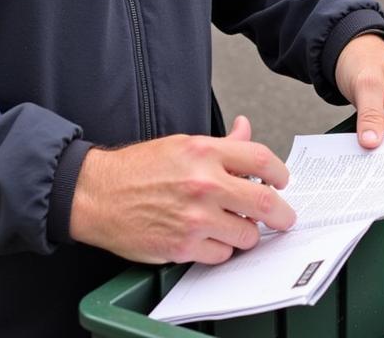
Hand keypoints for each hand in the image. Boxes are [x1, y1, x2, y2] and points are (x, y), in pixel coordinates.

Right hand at [69, 115, 295, 264]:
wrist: (99, 194)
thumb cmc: (138, 168)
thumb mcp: (182, 144)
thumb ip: (221, 143)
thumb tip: (245, 128)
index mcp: (205, 151)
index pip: (261, 160)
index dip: (280, 173)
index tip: (282, 181)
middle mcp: (204, 183)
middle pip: (265, 202)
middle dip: (281, 214)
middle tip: (283, 217)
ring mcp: (195, 217)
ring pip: (247, 234)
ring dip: (247, 233)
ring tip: (235, 225)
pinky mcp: (184, 246)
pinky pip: (222, 254)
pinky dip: (222, 249)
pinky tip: (210, 237)